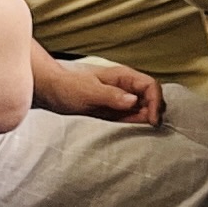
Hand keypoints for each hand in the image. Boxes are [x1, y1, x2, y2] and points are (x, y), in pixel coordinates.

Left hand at [39, 57, 163, 123]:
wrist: (51, 90)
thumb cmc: (67, 87)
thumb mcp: (88, 92)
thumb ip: (111, 96)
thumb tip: (134, 101)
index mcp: (122, 76)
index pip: (150, 86)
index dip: (155, 101)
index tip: (151, 119)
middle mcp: (125, 86)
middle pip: (151, 95)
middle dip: (156, 109)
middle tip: (152, 126)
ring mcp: (120, 98)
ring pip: (144, 106)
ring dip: (149, 116)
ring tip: (149, 130)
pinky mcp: (114, 109)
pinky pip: (133, 115)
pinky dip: (139, 121)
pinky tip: (138, 129)